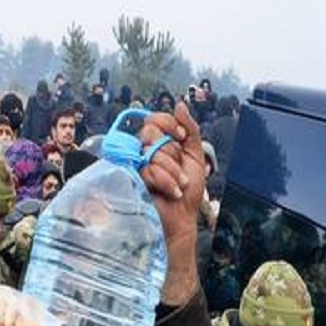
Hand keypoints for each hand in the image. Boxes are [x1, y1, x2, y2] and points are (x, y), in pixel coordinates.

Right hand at [139, 102, 205, 304]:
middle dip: (171, 153)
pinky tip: (170, 192)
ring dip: (171, 171)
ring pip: (150, 152)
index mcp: (159, 144)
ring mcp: (134, 167)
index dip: (169, 124)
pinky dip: (164, 181)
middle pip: (151, 133)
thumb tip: (180, 104)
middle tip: (180, 170)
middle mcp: (143, 153)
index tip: (182, 138)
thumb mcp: (195, 156)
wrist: (181, 220)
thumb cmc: (187, 193)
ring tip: (177, 187)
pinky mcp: (130, 180)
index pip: (155, 119)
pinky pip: (147, 169)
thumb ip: (190, 129)